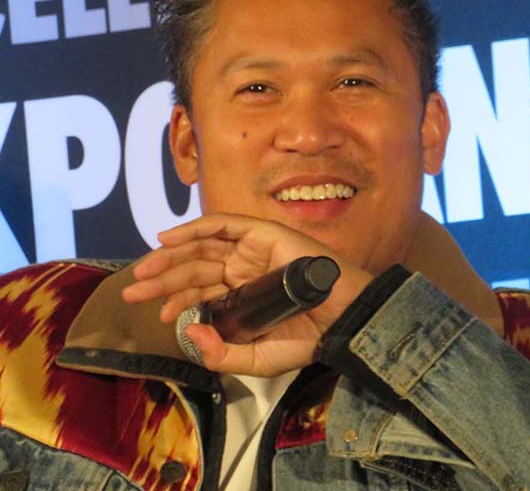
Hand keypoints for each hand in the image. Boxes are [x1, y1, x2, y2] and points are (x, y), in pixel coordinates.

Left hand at [121, 213, 373, 375]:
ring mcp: (254, 250)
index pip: (202, 290)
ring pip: (203, 246)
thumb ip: (221, 355)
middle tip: (133, 292)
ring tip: (144, 271)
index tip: (160, 315)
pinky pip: (224, 225)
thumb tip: (190, 332)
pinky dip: (195, 228)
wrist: (342, 322)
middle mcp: (246, 269)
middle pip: (195, 266)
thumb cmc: (308, 340)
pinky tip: (167, 239)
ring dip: (170, 256)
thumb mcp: (256, 360)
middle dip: (162, 278)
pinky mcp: (263, 234)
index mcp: (245, 295)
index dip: (177, 298)